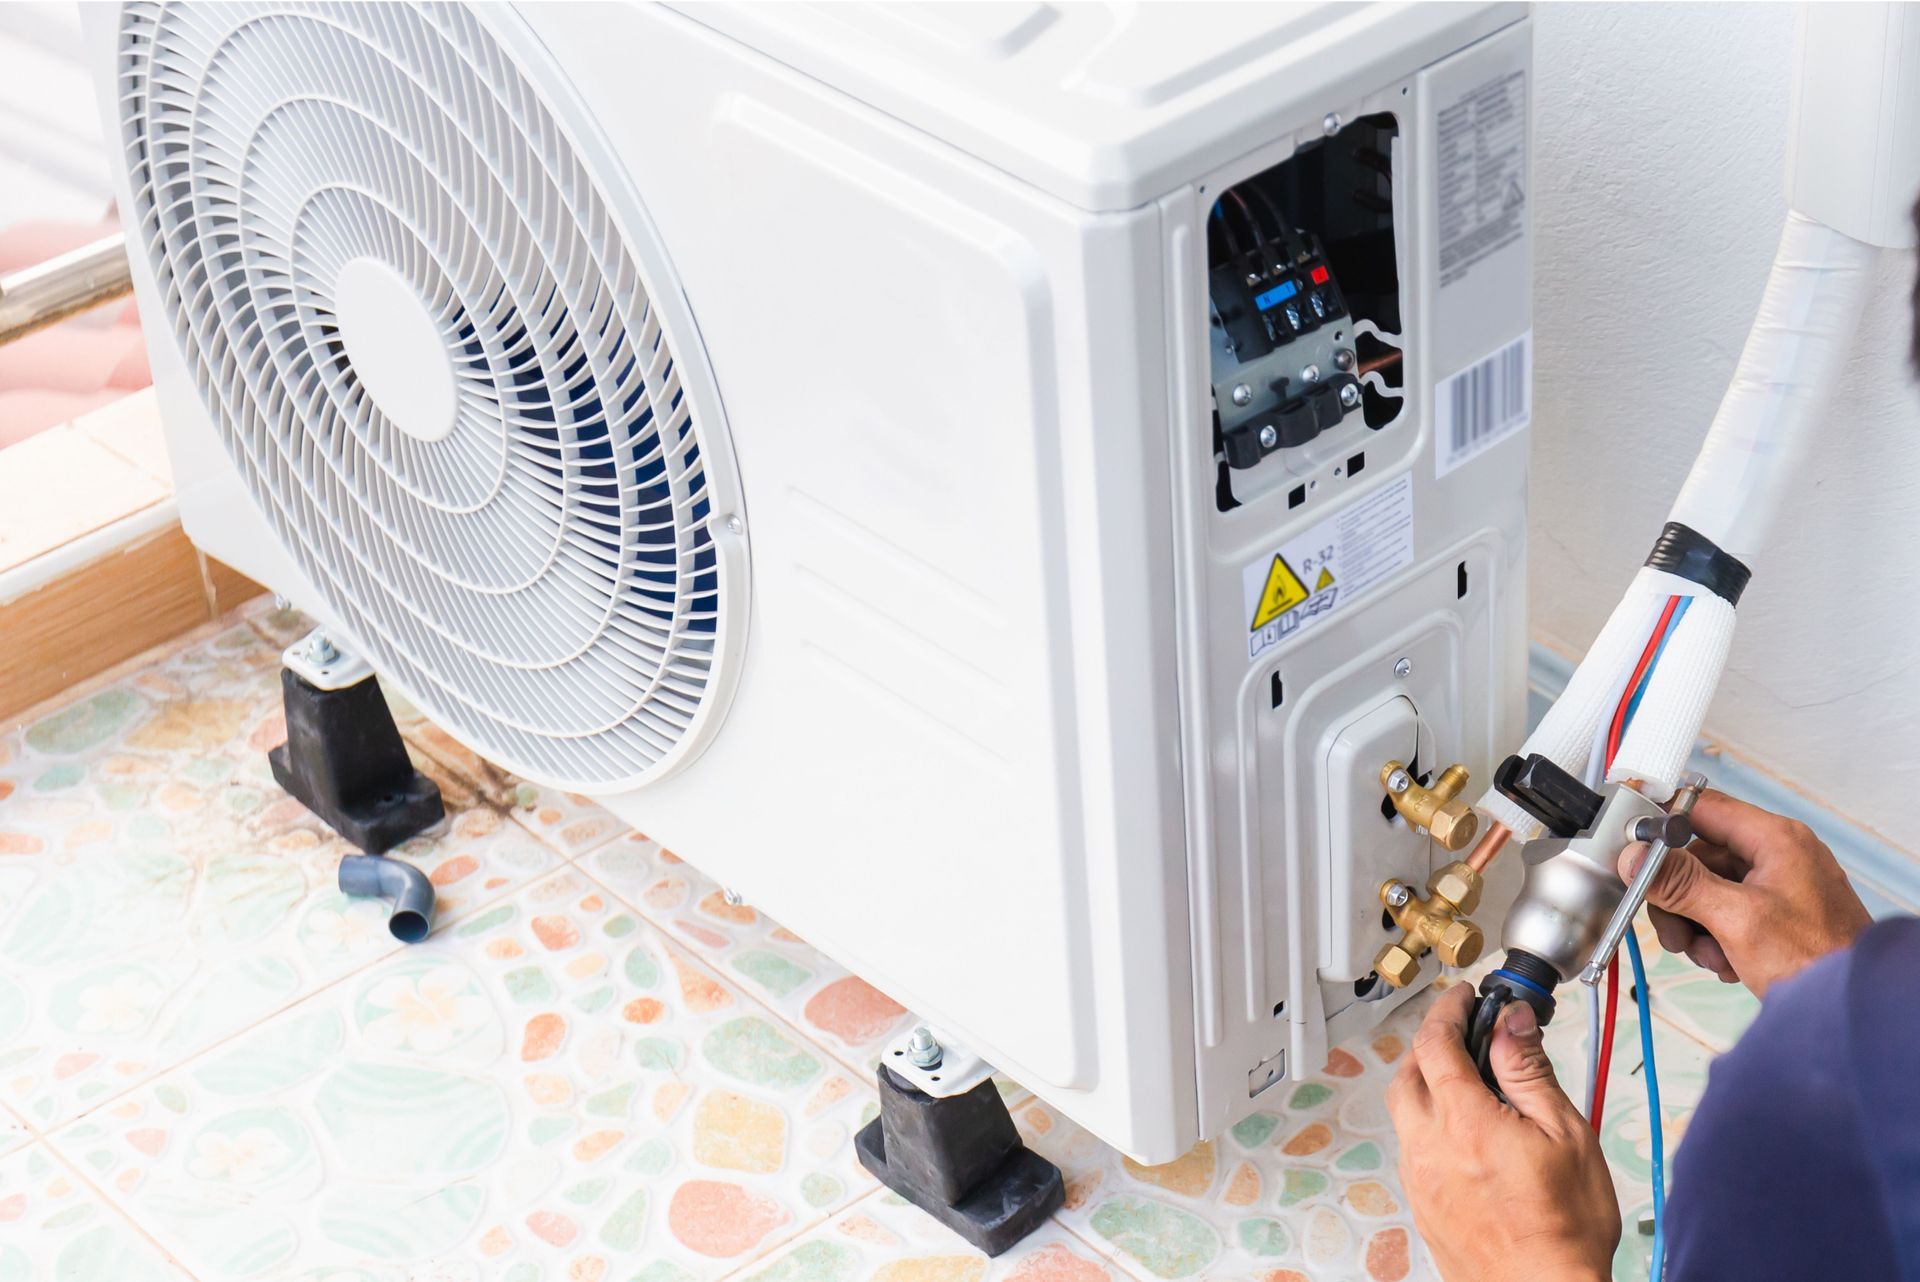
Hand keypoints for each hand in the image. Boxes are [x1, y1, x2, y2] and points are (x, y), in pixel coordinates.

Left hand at [1387, 984, 1616, 1281]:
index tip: (1464, 997)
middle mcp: (1429, 1147)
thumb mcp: (1565, 1135)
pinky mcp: (1422, 1205)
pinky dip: (1429, 1124)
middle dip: (1430, 1044)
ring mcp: (1420, 1179)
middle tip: (1462, 1034)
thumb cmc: (1564, 1230)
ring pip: (1405, 1112)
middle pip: (1407, 1073)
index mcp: (1464, 1122)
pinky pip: (1412, 1147)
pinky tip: (1463, 1134)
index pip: (1436, 1043)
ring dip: (1427, 1085)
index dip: (1448, 1010)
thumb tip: (1511, 1021)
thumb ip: (1529, 1071)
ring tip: (1468, 1082)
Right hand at [1617, 790, 1869, 997]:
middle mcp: (1778, 854)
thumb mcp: (1735, 919)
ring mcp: (1778, 884)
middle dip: (1679, 898)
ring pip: (1708, 888)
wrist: (1850, 1008)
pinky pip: (1726, 911)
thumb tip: (1636, 857)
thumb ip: (1680, 883)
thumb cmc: (1816, 961)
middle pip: (1699, 857)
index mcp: (1776, 839)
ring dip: (1696, 924)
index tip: (1636, 852)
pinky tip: (1727, 962)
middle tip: (1675, 930)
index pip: (1702, 808)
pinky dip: (1717, 936)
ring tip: (1709, 955)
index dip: (1663, 828)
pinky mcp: (1776, 912)